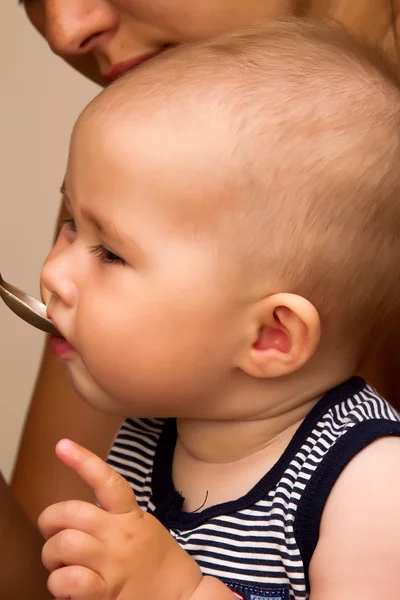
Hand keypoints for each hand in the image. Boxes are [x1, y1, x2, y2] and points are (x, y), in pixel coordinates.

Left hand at [38, 439, 202, 599]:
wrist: (183, 598)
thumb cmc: (158, 563)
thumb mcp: (144, 528)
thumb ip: (114, 518)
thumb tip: (76, 519)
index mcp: (131, 517)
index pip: (108, 482)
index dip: (83, 461)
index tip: (62, 445)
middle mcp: (121, 536)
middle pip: (71, 513)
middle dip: (49, 521)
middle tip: (51, 533)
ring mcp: (113, 565)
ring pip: (63, 544)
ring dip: (51, 555)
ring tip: (60, 564)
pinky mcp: (107, 593)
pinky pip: (68, 580)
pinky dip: (59, 582)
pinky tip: (67, 586)